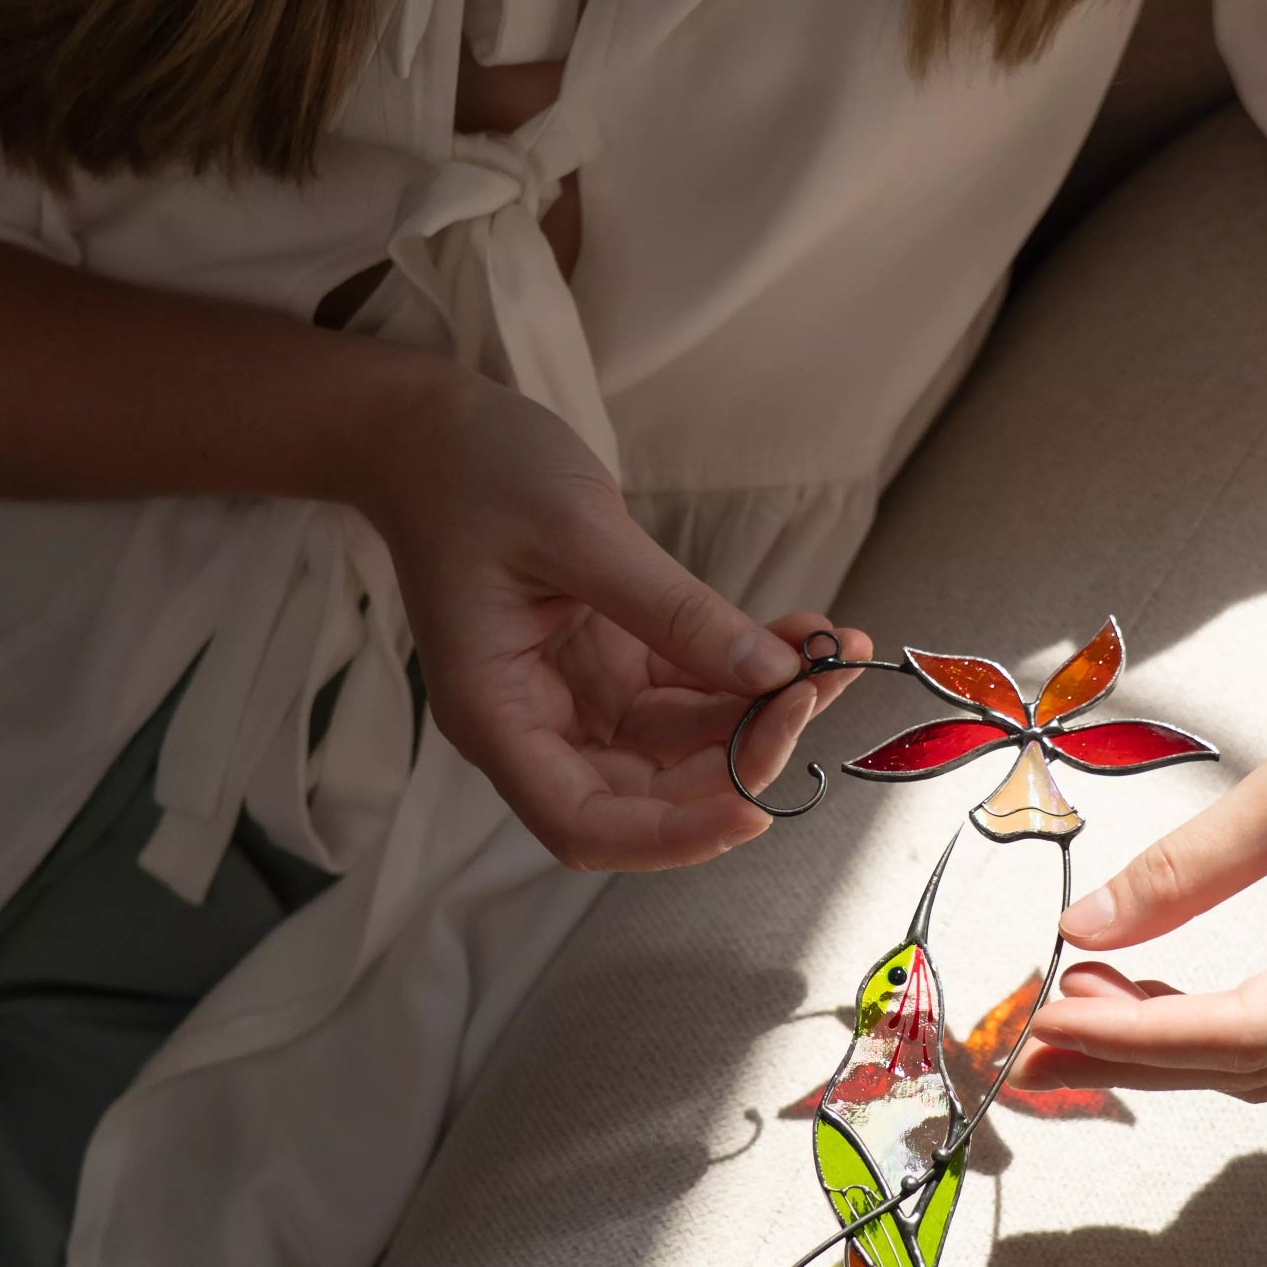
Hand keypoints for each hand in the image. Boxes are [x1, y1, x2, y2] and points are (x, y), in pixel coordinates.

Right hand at [356, 371, 865, 869]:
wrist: (432, 431)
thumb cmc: (473, 473)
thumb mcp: (580, 530)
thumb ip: (676, 611)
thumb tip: (774, 676)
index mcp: (498, 716)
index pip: (584, 825)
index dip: (671, 835)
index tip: (752, 808)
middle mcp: (540, 725)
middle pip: (652, 792)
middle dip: (743, 755)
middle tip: (816, 688)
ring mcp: (583, 697)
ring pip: (690, 741)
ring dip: (767, 708)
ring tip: (835, 651)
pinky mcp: (617, 664)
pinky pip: (697, 689)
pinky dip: (753, 668)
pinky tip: (809, 635)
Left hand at [1011, 602, 1266, 1100]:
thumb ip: (1183, 871)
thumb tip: (1084, 930)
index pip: (1245, 1031)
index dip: (1133, 1036)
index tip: (1039, 1023)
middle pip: (1254, 1062)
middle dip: (1134, 1054)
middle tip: (1026, 1041)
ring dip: (1167, 1043)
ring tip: (1070, 1009)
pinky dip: (1212, 1022)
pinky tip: (1143, 999)